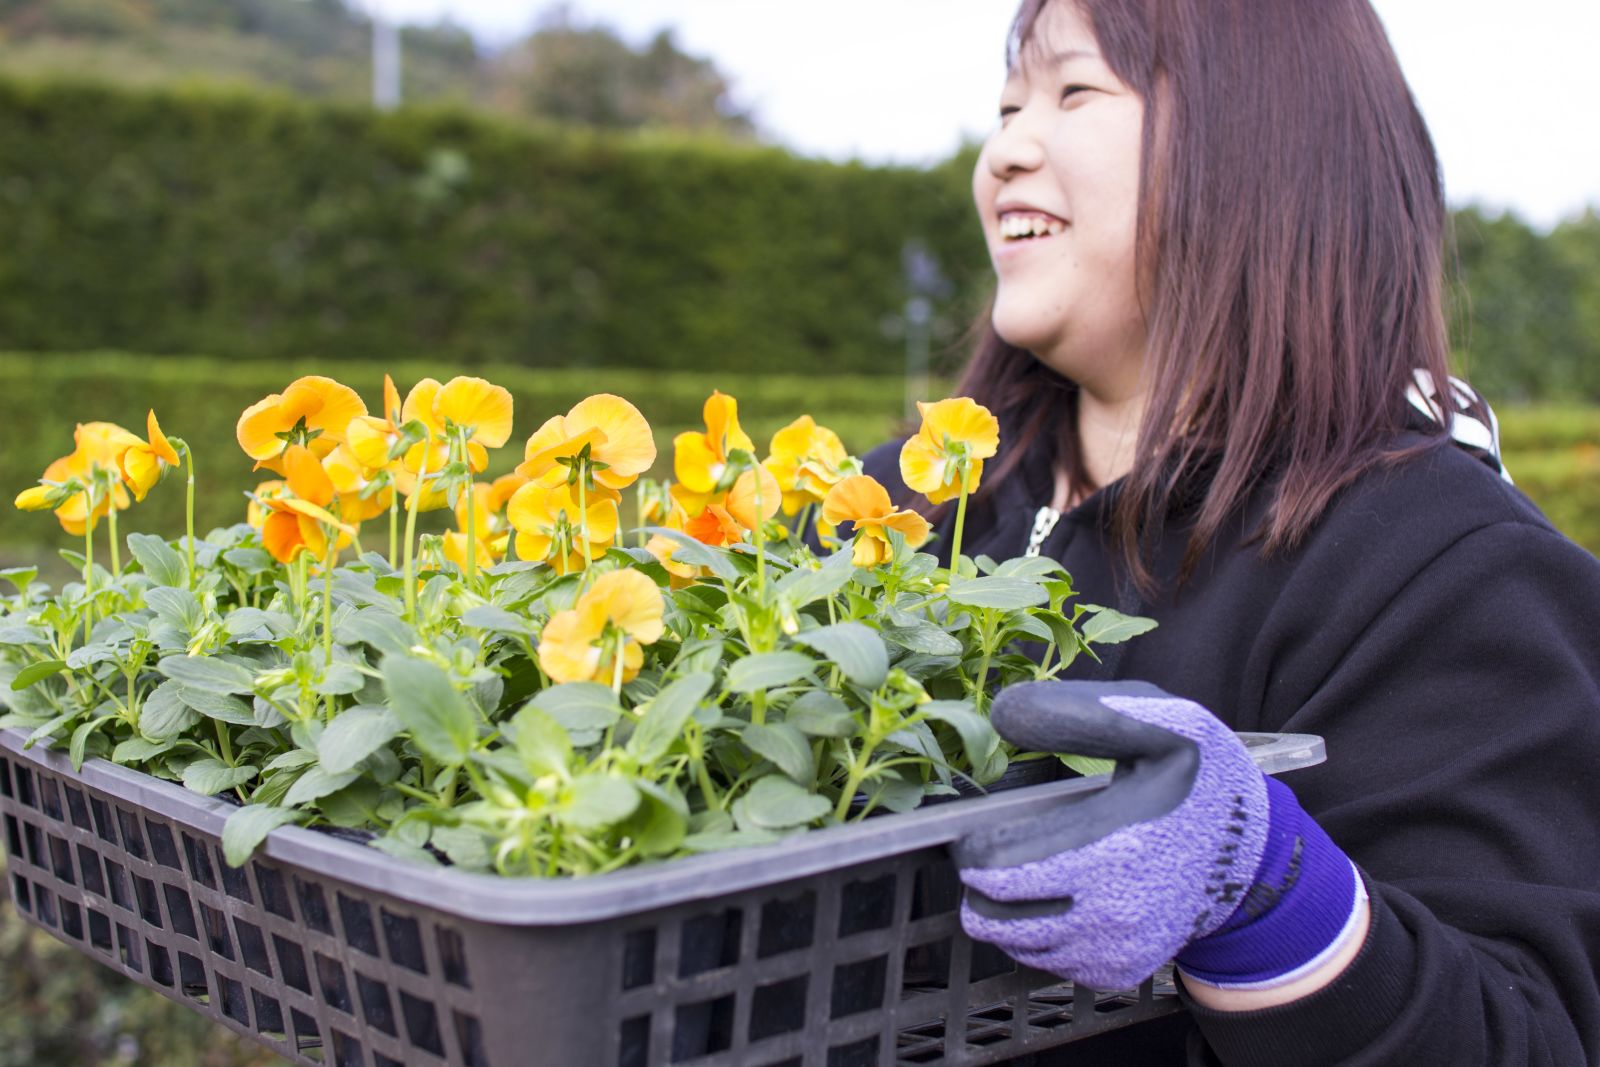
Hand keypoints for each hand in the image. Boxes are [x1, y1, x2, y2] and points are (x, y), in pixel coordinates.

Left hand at [953, 681, 1364, 992]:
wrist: (1256, 858)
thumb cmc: (1203, 782)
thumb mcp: (1164, 722)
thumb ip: (1085, 714)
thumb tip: (1003, 715)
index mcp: (1113, 847)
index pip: (998, 867)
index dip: (975, 845)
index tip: (984, 828)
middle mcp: (1111, 912)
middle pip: (991, 916)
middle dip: (981, 881)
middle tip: (997, 850)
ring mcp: (1113, 949)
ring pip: (1013, 943)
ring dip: (1006, 910)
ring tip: (1030, 871)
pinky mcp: (1117, 972)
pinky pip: (1045, 961)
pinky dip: (1038, 933)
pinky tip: (1062, 897)